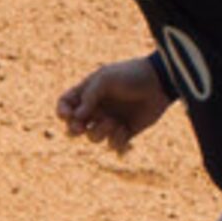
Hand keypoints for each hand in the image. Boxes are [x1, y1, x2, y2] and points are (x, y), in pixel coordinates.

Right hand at [57, 57, 174, 153]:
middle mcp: (96, 108)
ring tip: (113, 122)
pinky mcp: (125, 132)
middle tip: (81, 128)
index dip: (62, 112)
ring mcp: (109, 121)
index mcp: (88, 92)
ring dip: (100, 132)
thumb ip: (88, 96)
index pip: (65, 105)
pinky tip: (124, 129)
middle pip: (74, 126)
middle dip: (74, 130)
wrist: (159, 83)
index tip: (67, 115)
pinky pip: (113, 145)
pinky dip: (117, 140)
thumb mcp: (106, 79)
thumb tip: (75, 118)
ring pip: (93, 137)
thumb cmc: (130, 76)